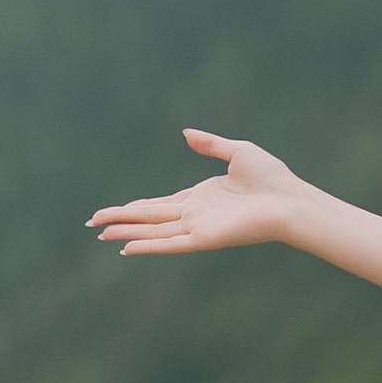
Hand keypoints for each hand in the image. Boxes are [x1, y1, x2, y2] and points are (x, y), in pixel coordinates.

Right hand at [88, 129, 307, 255]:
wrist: (289, 199)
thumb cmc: (271, 177)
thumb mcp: (236, 151)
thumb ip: (210, 144)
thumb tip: (186, 133)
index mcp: (200, 198)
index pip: (159, 205)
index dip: (134, 209)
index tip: (112, 212)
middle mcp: (195, 215)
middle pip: (149, 218)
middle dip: (119, 221)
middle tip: (92, 224)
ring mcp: (198, 228)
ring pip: (153, 232)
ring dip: (126, 233)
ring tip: (99, 234)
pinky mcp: (205, 239)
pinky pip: (171, 244)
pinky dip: (149, 247)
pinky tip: (127, 249)